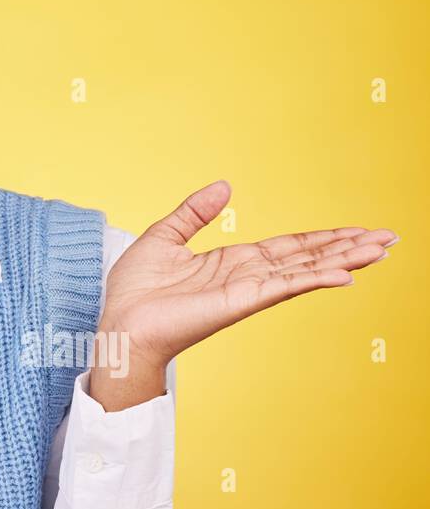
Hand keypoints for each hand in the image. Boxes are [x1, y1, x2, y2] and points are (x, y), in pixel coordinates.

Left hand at [90, 180, 396, 409]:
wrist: (119, 323)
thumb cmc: (136, 290)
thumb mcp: (165, 235)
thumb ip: (196, 212)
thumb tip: (225, 185)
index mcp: (232, 262)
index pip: (289, 247)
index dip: (322, 238)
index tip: (356, 231)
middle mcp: (247, 277)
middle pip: (308, 258)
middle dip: (347, 247)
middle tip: (388, 238)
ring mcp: (247, 291)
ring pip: (305, 271)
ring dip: (343, 260)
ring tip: (381, 249)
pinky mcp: (239, 302)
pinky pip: (283, 287)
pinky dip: (314, 280)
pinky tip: (344, 276)